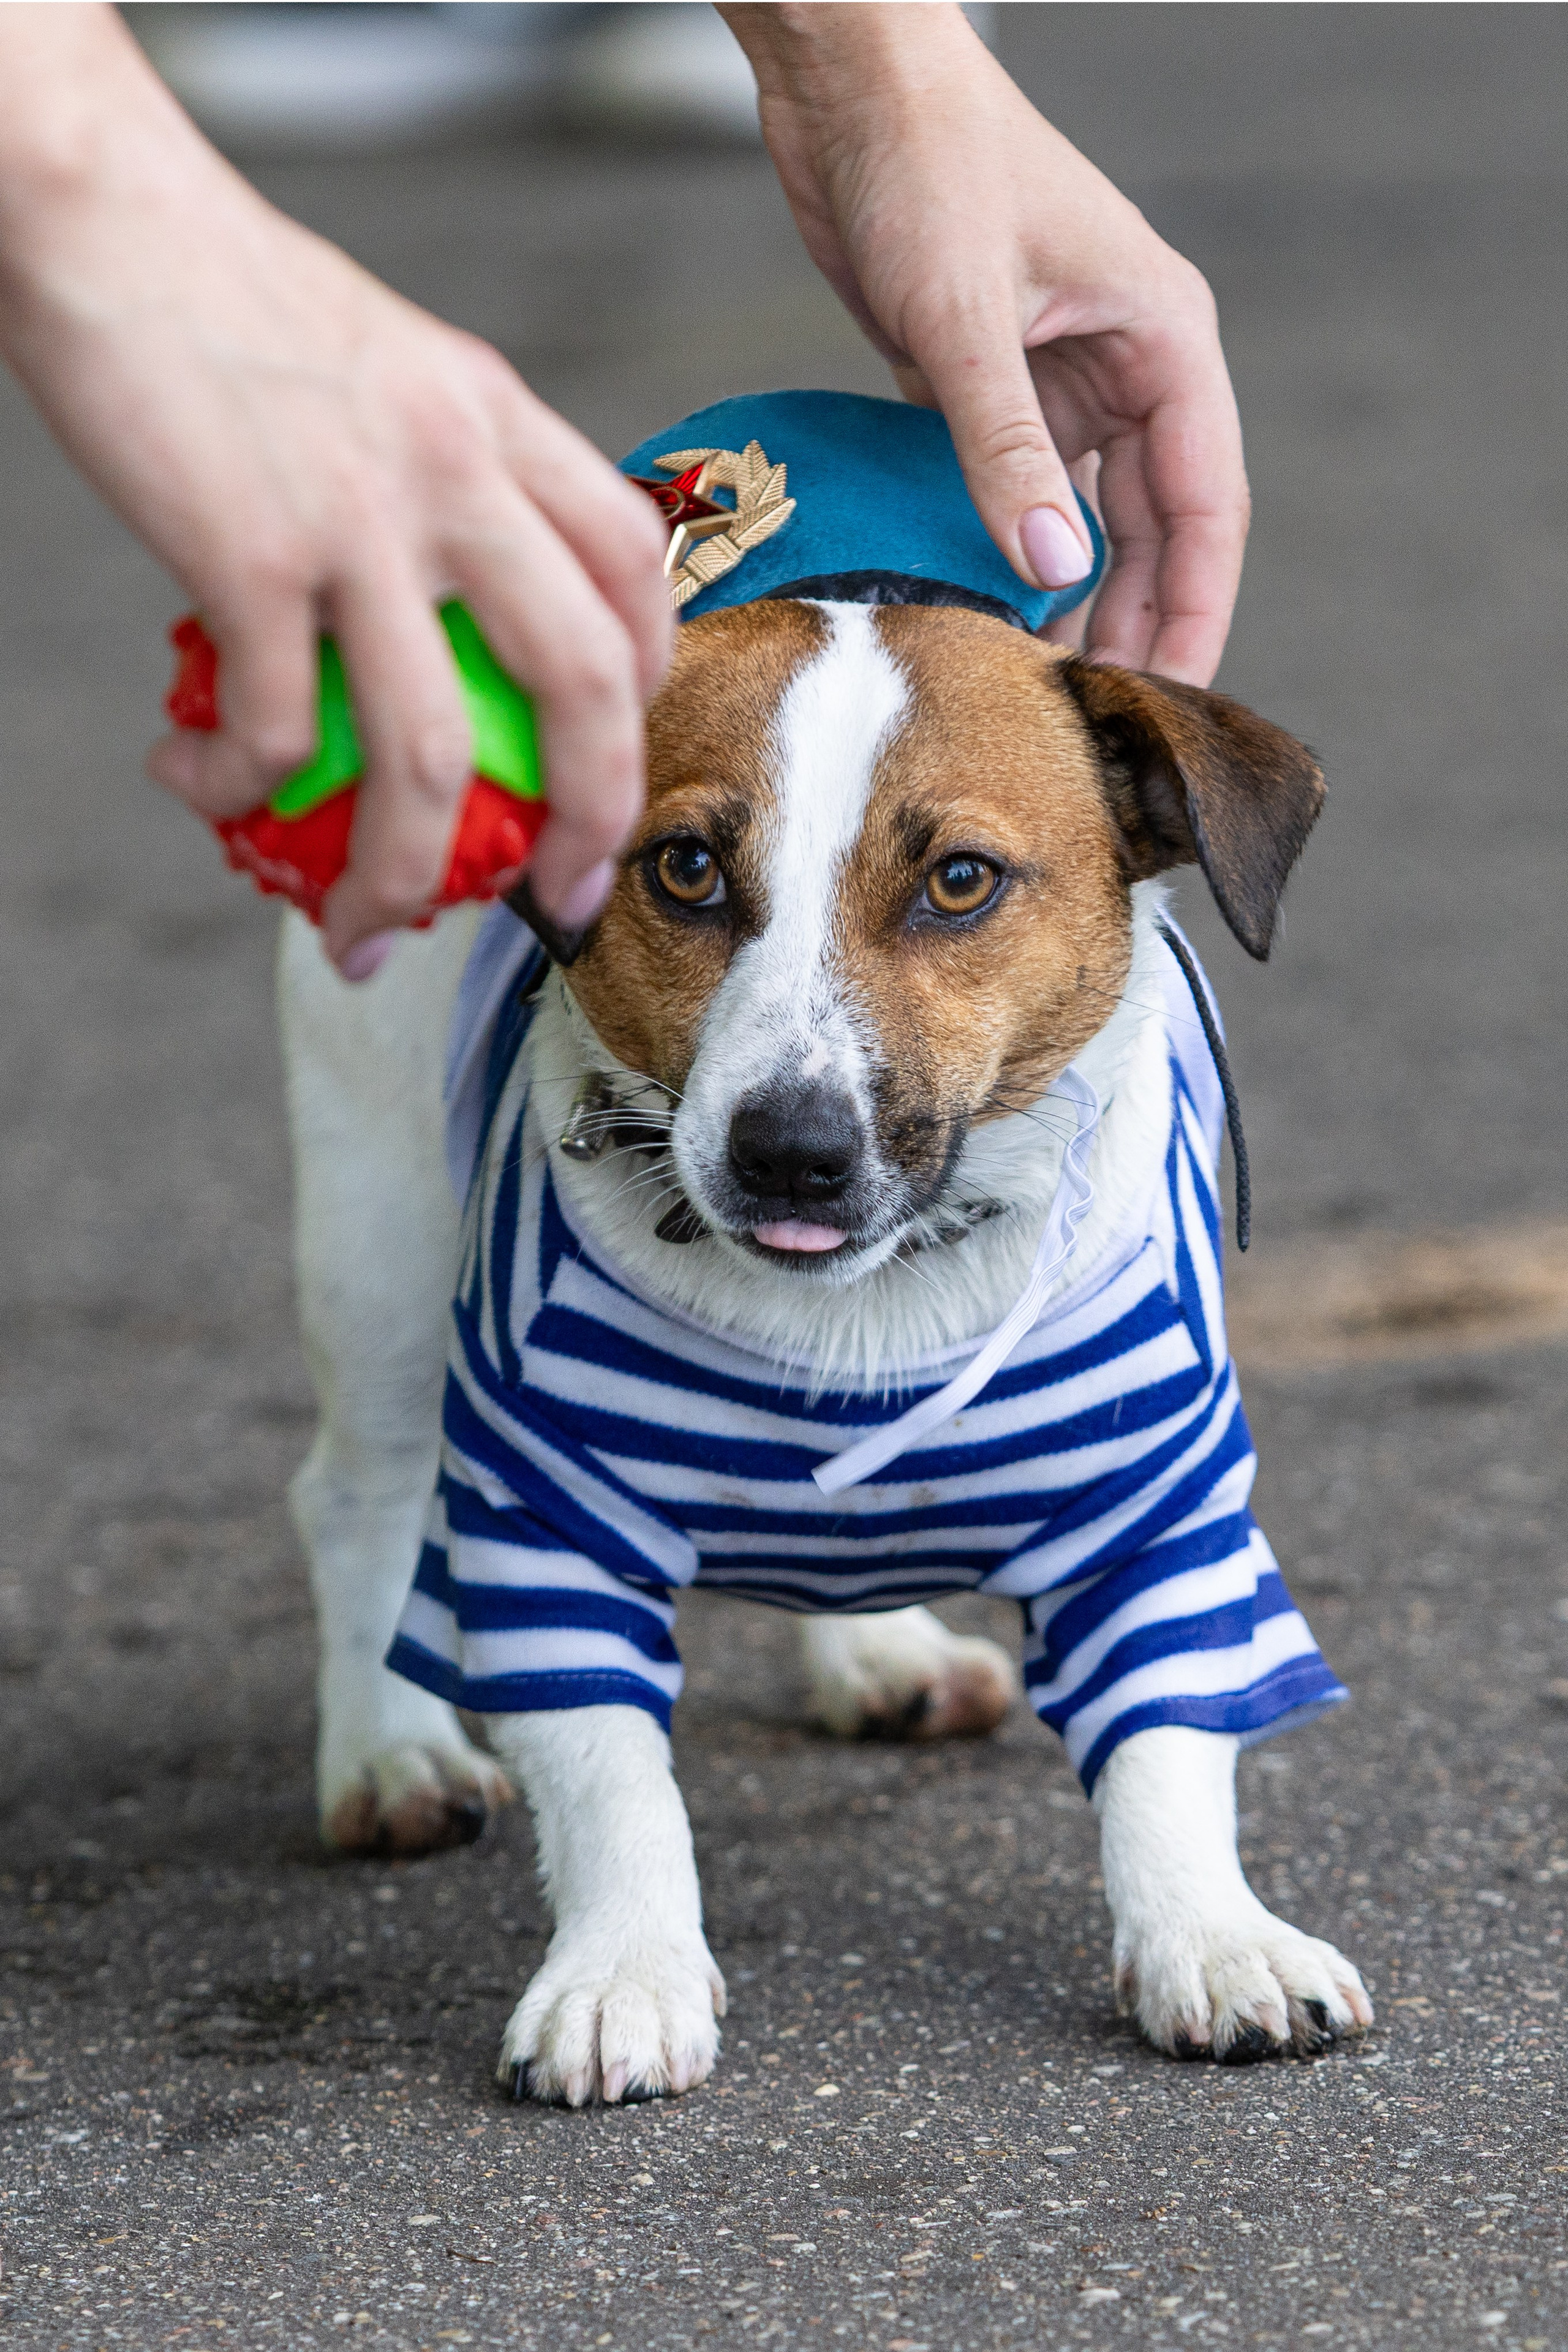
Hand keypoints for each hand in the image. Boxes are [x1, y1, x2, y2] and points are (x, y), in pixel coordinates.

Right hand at [0, 6, 670, 970]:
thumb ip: (454, 472)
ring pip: (430, 752)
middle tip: (553, 899)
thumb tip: (463, 599)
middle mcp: (459, 473)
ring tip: (359, 925)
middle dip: (589, 824)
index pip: (637, 571)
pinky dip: (237, 785)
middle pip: (587, 685)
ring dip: (399, 873)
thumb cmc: (236, 304)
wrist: (103, 219)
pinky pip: (276, 728)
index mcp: (502, 423)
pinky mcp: (252, 556)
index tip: (610, 765)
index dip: (649, 690)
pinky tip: (200, 781)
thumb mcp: (398, 370)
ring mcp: (361, 520)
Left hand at [721, 3, 1247, 685]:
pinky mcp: (985, 384)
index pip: (1205, 506)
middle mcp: (1124, 367)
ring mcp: (1057, 380)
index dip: (1195, 609)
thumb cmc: (926, 160)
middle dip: (1131, 625)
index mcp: (1163, 341)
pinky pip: (1011, 494)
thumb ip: (1005, 451)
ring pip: (1081, 521)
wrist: (848, 82)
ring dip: (1064, 602)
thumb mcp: (965, 318)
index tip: (1172, 701)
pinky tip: (979, 620)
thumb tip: (1052, 575)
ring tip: (1035, 691)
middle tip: (1092, 725)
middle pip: (1149, 530)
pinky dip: (1002, 556)